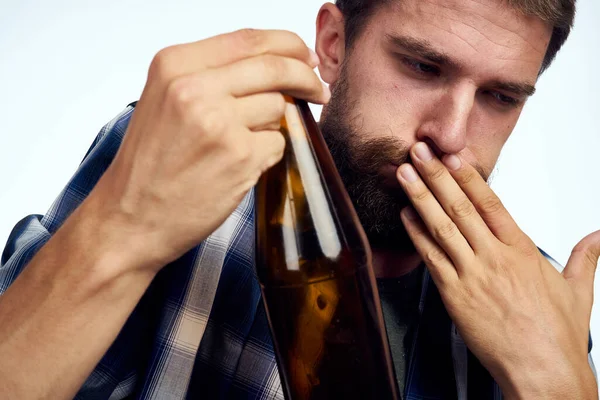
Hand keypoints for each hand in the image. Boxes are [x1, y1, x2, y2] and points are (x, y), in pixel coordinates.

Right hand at [91, 29, 329, 271]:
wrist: (130, 218)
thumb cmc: (149, 165)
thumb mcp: (165, 101)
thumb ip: (213, 77)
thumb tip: (275, 68)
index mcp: (174, 65)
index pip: (249, 39)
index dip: (287, 44)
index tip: (304, 55)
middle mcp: (195, 88)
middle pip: (275, 67)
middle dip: (306, 77)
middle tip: (318, 89)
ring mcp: (220, 122)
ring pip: (280, 108)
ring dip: (274, 125)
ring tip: (243, 145)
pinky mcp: (240, 156)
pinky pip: (278, 142)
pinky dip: (268, 153)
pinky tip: (240, 166)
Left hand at [397, 142, 599, 398]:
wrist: (542, 369)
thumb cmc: (557, 333)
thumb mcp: (579, 290)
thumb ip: (586, 257)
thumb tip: (599, 237)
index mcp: (521, 250)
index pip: (491, 202)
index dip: (469, 176)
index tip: (454, 156)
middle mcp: (494, 257)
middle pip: (460, 207)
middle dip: (436, 175)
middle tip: (419, 151)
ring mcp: (472, 274)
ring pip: (441, 227)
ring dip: (420, 197)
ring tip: (404, 174)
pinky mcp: (454, 294)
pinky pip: (431, 257)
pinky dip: (416, 234)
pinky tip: (405, 215)